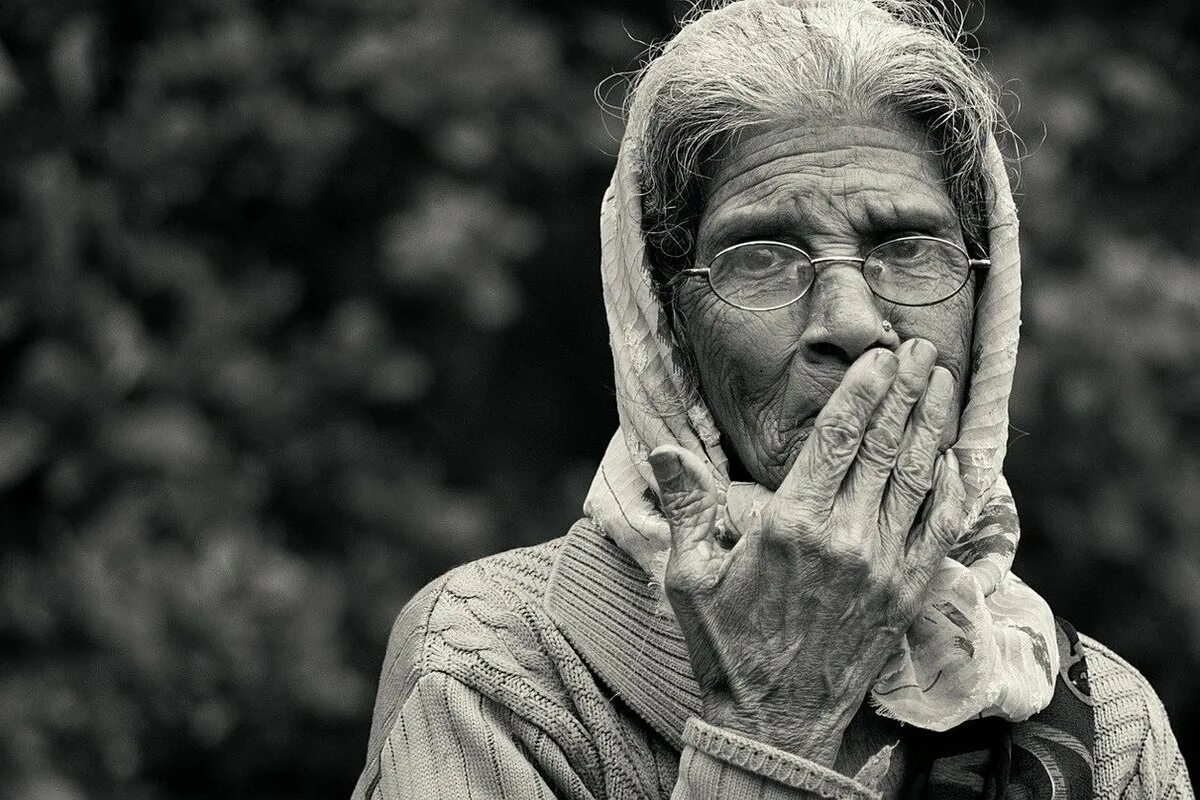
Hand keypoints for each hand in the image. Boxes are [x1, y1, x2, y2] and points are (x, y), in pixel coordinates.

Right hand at [649, 339, 966, 765]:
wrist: (774, 723)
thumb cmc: (727, 646)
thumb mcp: (690, 575)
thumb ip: (687, 505)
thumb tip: (664, 448)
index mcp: (792, 525)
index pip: (838, 438)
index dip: (863, 390)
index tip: (879, 356)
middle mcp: (846, 539)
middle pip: (886, 446)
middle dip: (906, 391)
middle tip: (922, 350)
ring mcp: (884, 567)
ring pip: (918, 478)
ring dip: (933, 425)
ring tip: (943, 383)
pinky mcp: (907, 594)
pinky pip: (940, 529)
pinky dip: (952, 489)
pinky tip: (956, 459)